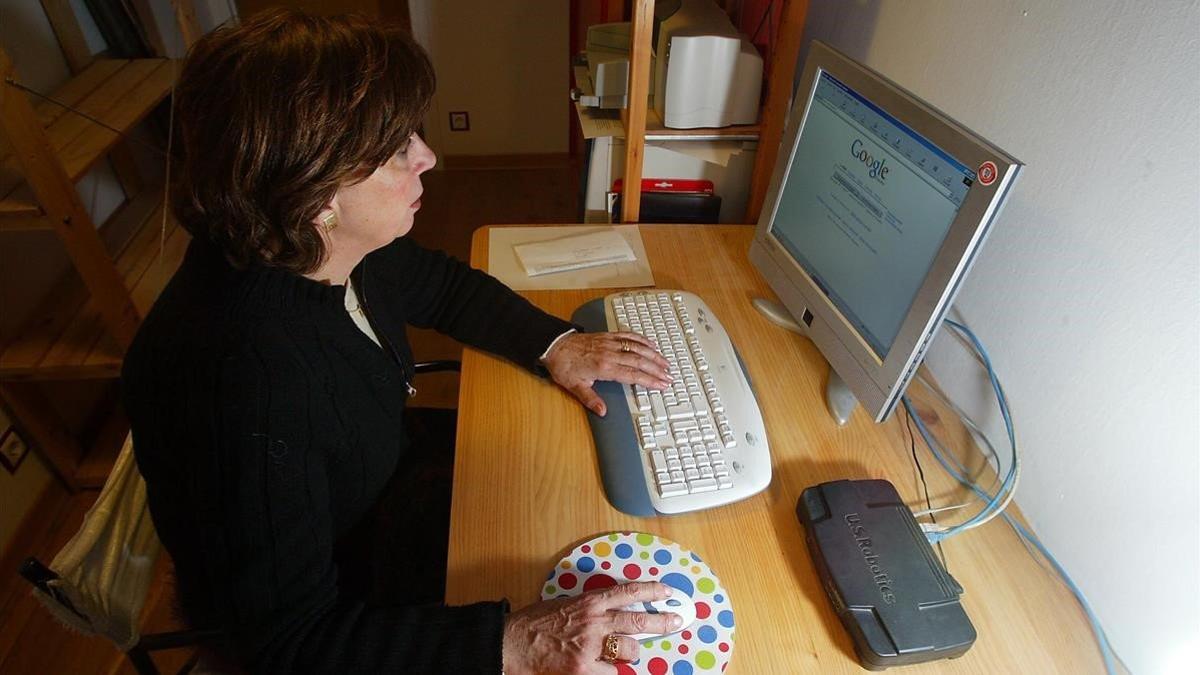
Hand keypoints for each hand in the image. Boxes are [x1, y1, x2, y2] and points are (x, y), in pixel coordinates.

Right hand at [502, 582, 682, 673]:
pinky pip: (611, 672)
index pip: (628, 592)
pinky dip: (609, 671)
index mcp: (589, 603)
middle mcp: (594, 621)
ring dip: (629, 653)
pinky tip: (601, 668)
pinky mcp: (584, 668)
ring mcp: (590, 646)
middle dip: (661, 622)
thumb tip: (609, 612)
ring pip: (628, 650)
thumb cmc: (533, 624)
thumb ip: (588, 609)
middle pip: (637, 621)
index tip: (666, 591)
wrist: (512, 643)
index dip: (651, 591)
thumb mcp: (564, 605)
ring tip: (624, 653)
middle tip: (675, 620)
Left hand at [543, 332, 671, 415]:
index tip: (661, 384)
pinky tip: (651, 344)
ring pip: (637, 347)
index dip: (649, 380)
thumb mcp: (574, 386)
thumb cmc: (563, 366)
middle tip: (669, 376)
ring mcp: (610, 343)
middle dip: (657, 369)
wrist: (554, 346)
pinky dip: (642, 340)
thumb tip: (602, 411)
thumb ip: (590, 399)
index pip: (633, 375)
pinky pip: (629, 336)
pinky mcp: (608, 336)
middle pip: (640, 361)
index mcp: (604, 367)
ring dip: (653, 355)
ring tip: (666, 362)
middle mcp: (610, 353)